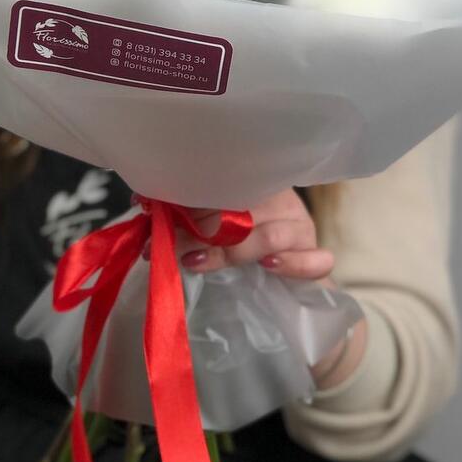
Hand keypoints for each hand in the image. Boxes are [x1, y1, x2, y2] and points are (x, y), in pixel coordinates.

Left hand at [176, 189, 334, 280]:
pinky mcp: (316, 258)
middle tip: (169, 247)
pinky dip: (293, 263)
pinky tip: (269, 266)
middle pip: (247, 210)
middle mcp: (281, 202)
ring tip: (200, 261)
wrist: (288, 279)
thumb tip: (145, 209)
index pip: (231, 182)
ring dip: (234, 250)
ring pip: (273, 235)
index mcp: (258, 186)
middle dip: (202, 231)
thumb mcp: (216, 226)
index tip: (161, 215)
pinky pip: (316, 260)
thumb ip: (187, 218)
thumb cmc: (246, 242)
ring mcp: (301, 229)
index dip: (193, 199)